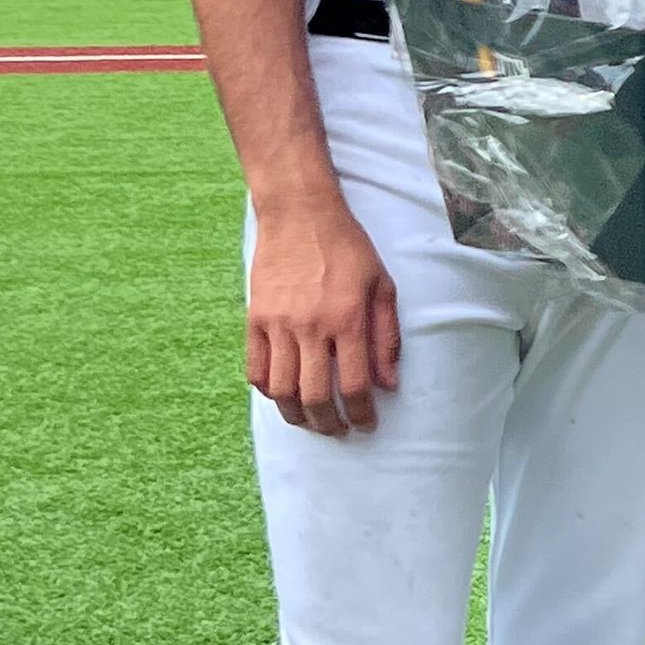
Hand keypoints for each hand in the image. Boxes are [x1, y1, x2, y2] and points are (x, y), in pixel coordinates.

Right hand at [247, 204, 402, 432]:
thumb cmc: (348, 248)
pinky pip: (256, 369)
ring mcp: (278, 324)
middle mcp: (311, 327)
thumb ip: (386, 337)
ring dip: (296, 415)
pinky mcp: (255, 319)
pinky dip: (268, 391)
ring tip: (310, 422)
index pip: (355, 384)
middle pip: (315, 396)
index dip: (362, 413)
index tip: (367, 424)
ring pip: (282, 390)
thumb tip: (389, 383)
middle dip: (329, 423)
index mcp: (348, 319)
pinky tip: (282, 396)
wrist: (300, 214)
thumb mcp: (382, 286)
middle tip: (338, 430)